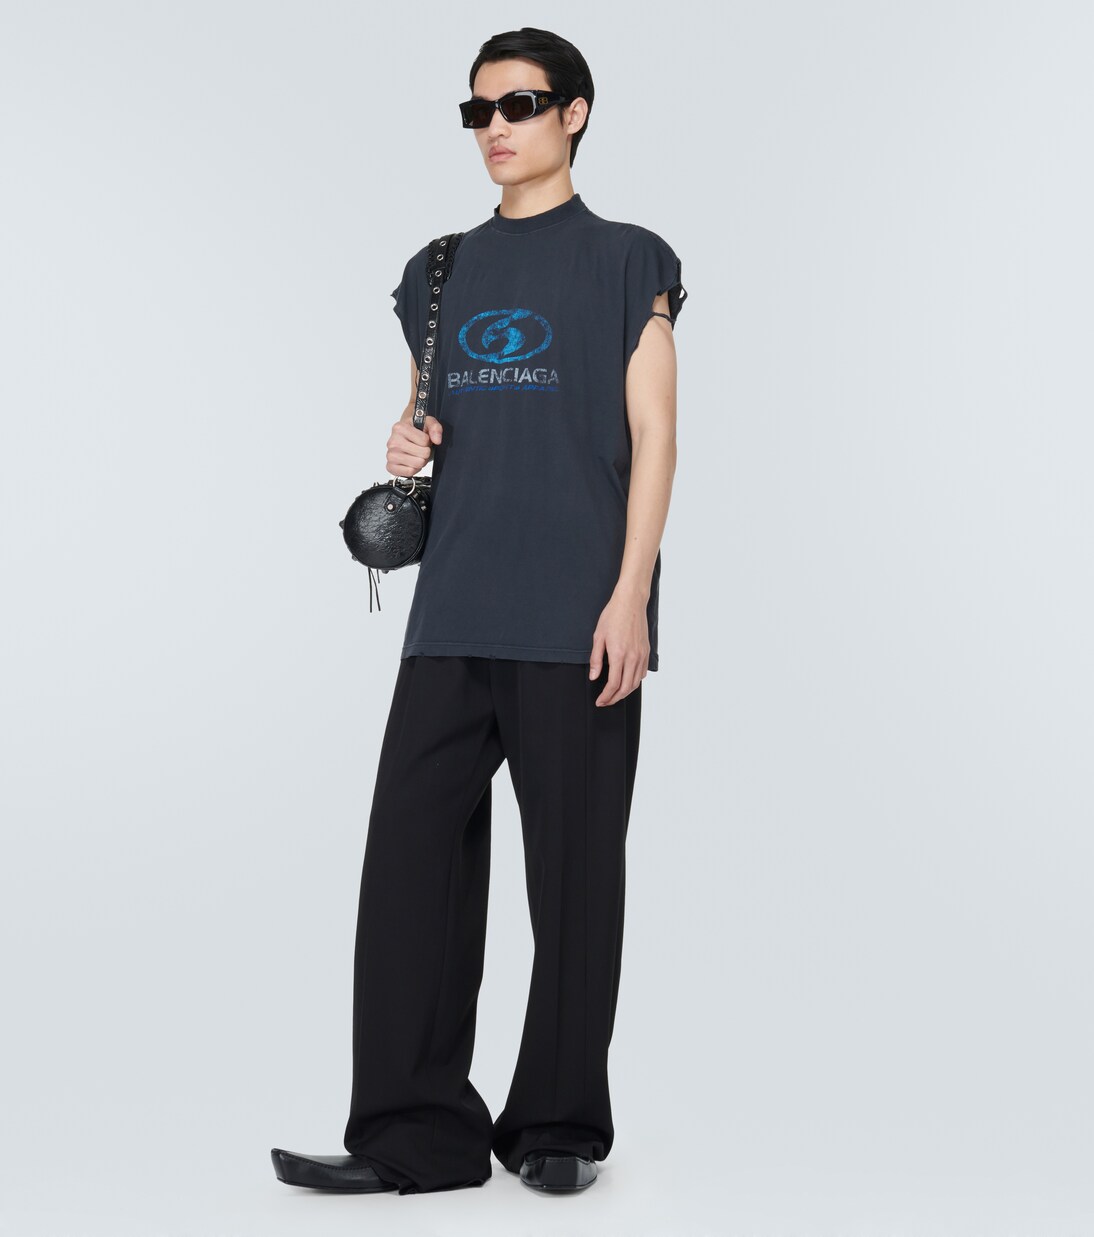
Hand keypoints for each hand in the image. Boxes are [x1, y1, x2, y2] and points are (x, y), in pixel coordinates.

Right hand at [387, 415, 442, 476]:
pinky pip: (410, 472)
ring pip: (417, 464)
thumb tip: (437, 440)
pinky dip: (414, 469)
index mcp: (399, 428)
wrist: (404, 436)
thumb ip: (435, 427)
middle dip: (425, 452)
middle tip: (420, 448)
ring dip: (421, 461)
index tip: (422, 439)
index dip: (427, 441)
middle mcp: (392, 442)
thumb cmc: (415, 430)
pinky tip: (410, 461)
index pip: (424, 441)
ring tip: (416, 454)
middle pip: (422, 454)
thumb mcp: (428, 423)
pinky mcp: (391, 467)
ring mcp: (390, 455)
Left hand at [588, 588, 649, 705]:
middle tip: (605, 702)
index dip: (606, 696)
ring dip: (625, 692)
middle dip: (615, 699)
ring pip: (636, 683)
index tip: (600, 701)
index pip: (613, 684)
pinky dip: (635, 682)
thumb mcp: (598, 637)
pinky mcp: (646, 652)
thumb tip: (594, 677)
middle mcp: (633, 657)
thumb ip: (596, 659)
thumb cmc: (613, 616)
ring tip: (615, 695)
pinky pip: (642, 673)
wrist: (631, 602)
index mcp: (619, 654)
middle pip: (626, 688)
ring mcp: (641, 655)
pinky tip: (627, 681)